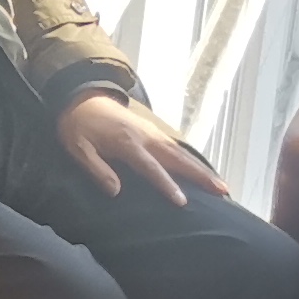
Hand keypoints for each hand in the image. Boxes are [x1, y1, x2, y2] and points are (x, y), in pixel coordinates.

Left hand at [59, 91, 224, 205]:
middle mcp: (145, 136)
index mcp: (127, 142)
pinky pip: (176, 147)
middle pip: (177, 158)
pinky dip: (191, 160)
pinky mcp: (152, 130)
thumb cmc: (77, 126)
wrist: (81, 97)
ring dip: (201, 169)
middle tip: (221, 191)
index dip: (167, 185)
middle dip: (200, 175)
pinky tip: (201, 171)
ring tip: (220, 185)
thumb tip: (116, 191)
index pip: (151, 167)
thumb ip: (97, 169)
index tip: (182, 202)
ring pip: (181, 152)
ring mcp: (151, 132)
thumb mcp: (79, 148)